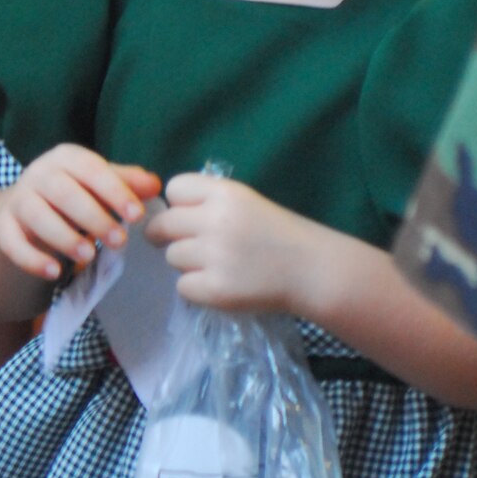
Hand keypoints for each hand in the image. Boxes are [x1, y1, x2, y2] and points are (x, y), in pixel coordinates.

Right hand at [0, 143, 160, 282]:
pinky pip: (12, 242)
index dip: (115, 191)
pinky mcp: (3, 227)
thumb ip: (125, 183)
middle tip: (120, 241)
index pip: (91, 169)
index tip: (138, 215)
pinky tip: (54, 273)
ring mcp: (18, 200)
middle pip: (63, 192)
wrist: (21, 211)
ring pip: (36, 215)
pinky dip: (31, 258)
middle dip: (93, 217)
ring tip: (89, 256)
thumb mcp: (98, 185)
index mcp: (65, 158)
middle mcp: (38, 174)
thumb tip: (156, 185)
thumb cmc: (72, 195)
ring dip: (63, 236)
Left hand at [148, 172, 330, 312]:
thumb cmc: (278, 234)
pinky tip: (220, 284)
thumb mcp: (246, 202)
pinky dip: (197, 288)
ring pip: (172, 257)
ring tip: (215, 265)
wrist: (314, 271)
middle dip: (168, 235)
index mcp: (225, 193)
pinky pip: (183, 286)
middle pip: (162, 224)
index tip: (188, 215)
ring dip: (186, 263)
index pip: (174, 188)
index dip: (177, 204)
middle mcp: (216, 221)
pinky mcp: (216, 289)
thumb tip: (166, 213)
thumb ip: (208, 202)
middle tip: (187, 244)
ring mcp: (215, 256)